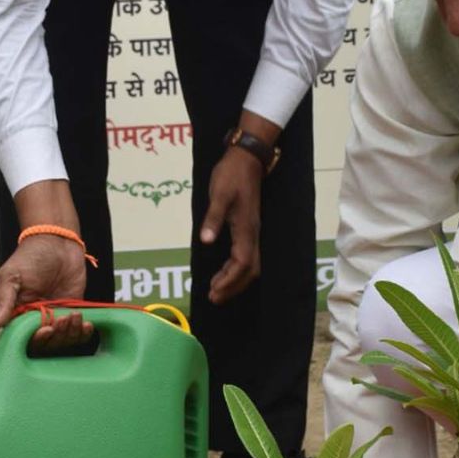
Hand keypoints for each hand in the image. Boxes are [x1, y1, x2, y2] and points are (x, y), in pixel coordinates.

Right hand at [0, 179, 91, 349]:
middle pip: (47, 344)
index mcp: (18, 314)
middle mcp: (37, 320)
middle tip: (62, 319)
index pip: (25, 339)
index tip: (45, 329)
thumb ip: (4, 302)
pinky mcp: (73, 311)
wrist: (57, 241)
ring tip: (73, 315)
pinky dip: (83, 333)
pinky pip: (78, 332)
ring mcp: (56, 317)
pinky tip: (87, 324)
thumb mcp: (11, 277)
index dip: (37, 340)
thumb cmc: (29, 257)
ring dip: (70, 334)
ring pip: (63, 340)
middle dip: (56, 337)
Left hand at [201, 149, 263, 303]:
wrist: (246, 159)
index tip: (214, 291)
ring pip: (250, 264)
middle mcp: (252, 233)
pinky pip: (246, 255)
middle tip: (214, 297)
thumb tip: (206, 241)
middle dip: (233, 286)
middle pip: (250, 270)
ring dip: (234, 279)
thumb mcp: (219, 195)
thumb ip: (213, 219)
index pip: (242, 263)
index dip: (229, 280)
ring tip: (216, 289)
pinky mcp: (248, 227)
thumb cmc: (231, 175)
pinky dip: (235, 268)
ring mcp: (252, 231)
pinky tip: (223, 271)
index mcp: (246, 228)